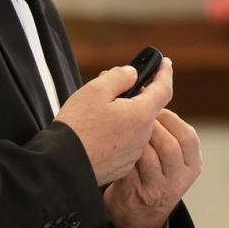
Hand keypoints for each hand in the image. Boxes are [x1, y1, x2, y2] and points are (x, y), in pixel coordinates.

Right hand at [54, 57, 173, 185]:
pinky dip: (118, 133)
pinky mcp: (123, 165)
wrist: (63, 165)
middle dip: (135, 94)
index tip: (165, 63)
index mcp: (141, 115)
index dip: (165, 73)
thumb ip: (119, 76)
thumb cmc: (78, 126)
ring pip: (136, 126)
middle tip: (114, 85)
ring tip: (99, 110)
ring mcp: (134, 153)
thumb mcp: (96, 90)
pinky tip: (99, 132)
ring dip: (126, 115)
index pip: (163, 89)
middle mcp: (143, 136)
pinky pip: (126, 143)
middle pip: (147, 108)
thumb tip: (132, 74)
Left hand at [103, 108, 202, 227]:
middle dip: (152, 125)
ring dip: (135, 137)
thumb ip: (170, 134)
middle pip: (169, 146)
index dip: (171, 118)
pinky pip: (129, 167)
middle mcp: (178, 178)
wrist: (139, 215)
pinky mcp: (136, 193)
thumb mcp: (174, 160)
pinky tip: (116, 144)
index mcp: (192, 165)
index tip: (156, 108)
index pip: (188, 137)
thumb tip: (154, 92)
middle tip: (137, 115)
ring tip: (126, 127)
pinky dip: (122, 152)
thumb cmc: (154, 174)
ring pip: (148, 156)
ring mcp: (158, 189)